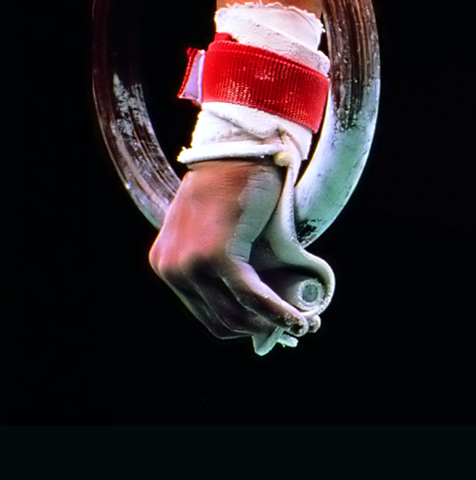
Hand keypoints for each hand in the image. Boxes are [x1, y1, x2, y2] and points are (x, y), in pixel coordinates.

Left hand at [149, 160, 316, 346]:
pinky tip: (299, 318)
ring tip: (303, 322)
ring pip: (238, 314)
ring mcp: (191, 264)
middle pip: (222, 321)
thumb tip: (260, 302)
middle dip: (261, 328)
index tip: (274, 325)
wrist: (239, 150)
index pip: (207, 314)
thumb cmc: (237, 183)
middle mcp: (173, 268)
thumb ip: (226, 262)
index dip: (245, 326)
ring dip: (273, 323)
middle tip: (296, 325)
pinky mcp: (217, 257)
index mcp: (168, 263)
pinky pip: (252, 296)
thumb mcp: (218, 228)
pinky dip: (278, 311)